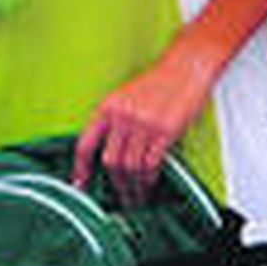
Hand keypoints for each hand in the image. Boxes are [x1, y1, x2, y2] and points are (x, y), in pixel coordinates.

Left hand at [72, 43, 226, 204]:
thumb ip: (115, 122)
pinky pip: (151, 164)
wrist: (185, 67)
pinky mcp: (165, 131)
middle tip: (122, 197)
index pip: (85, 144)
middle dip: (116, 185)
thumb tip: (109, 155)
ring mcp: (143, 124)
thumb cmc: (158, 83)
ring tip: (136, 197)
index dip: (81, 168)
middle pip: (110, 161)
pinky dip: (148, 180)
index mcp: (107, 107)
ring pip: (130, 167)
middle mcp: (121, 116)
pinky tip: (148, 185)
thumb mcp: (125, 97)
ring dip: (133, 187)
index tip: (80, 184)